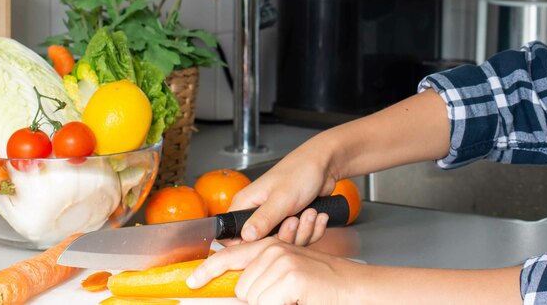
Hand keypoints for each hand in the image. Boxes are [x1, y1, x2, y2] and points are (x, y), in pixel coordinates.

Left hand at [187, 237, 364, 304]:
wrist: (355, 287)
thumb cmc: (323, 286)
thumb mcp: (288, 275)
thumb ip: (262, 277)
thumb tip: (237, 289)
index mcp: (270, 247)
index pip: (229, 256)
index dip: (207, 270)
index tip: (191, 283)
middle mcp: (273, 249)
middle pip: (240, 288)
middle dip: (259, 299)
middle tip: (287, 296)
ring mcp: (281, 261)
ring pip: (252, 298)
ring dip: (273, 304)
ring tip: (296, 297)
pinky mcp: (291, 276)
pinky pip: (266, 303)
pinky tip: (299, 299)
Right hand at [225, 144, 338, 244]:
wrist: (324, 164)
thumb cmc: (300, 171)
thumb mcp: (281, 198)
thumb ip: (262, 219)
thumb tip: (245, 237)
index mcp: (246, 204)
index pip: (233, 236)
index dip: (248, 245)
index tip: (267, 242)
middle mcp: (258, 213)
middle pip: (264, 243)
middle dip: (286, 237)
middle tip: (295, 220)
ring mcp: (276, 219)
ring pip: (285, 242)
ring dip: (303, 232)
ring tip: (310, 213)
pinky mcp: (292, 222)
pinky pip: (300, 238)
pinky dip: (312, 230)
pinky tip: (318, 216)